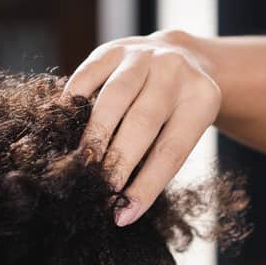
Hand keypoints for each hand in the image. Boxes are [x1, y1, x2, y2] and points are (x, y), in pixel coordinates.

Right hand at [64, 30, 221, 225]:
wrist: (181, 57)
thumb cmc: (179, 110)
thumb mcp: (185, 129)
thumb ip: (158, 157)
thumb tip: (122, 204)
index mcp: (201, 99)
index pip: (172, 150)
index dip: (146, 186)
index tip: (123, 215)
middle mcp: (174, 72)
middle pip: (143, 122)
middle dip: (119, 160)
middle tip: (99, 190)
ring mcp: (143, 56)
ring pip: (115, 98)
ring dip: (95, 135)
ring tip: (83, 165)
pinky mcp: (113, 49)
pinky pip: (88, 76)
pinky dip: (74, 102)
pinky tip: (64, 127)